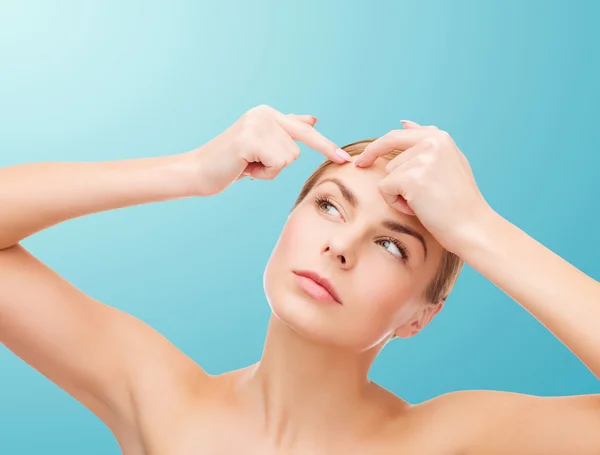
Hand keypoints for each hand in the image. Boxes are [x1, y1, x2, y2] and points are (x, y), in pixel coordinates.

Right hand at [187, 104, 351, 196]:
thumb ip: (285, 132)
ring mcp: (257, 123)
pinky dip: (261, 174)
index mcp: (267, 113)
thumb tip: (312, 120)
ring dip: (268, 170)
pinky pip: (276, 164)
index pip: (304, 132)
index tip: (344, 158)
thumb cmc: (229, 163)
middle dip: (275, 165)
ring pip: (287, 159)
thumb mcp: (261, 146)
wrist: (197, 172)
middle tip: (249, 163)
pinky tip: (242, 167)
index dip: (325, 146)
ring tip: (245, 164)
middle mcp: (264, 113)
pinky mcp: (250, 138)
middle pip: (296, 150)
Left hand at [354, 120, 491, 252]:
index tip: (363, 158)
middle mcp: (431, 141)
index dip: (378, 146)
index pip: (397, 134)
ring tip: (423, 202)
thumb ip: (426, 143)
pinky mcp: (412, 177)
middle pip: (387, 147)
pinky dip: (395, 202)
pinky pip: (385, 189)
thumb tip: (404, 123)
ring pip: (387, 173)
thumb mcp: (448, 163)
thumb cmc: (459, 201)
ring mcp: (422, 158)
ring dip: (397, 191)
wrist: (471, 226)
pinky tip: (417, 208)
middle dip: (375, 159)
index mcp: (440, 137)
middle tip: (365, 167)